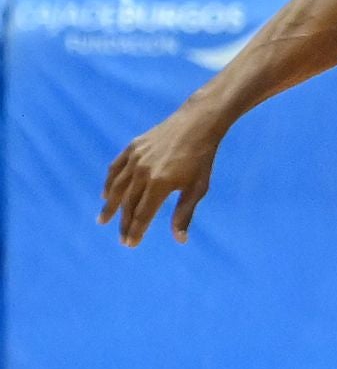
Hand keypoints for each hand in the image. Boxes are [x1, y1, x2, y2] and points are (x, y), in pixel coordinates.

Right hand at [99, 108, 223, 245]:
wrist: (197, 124)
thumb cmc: (202, 159)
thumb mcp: (198, 188)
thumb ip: (184, 213)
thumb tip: (179, 239)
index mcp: (159, 184)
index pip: (142, 214)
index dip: (136, 231)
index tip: (130, 244)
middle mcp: (142, 172)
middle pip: (128, 203)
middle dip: (124, 223)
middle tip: (122, 238)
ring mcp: (135, 158)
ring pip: (117, 187)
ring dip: (110, 205)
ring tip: (103, 219)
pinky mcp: (132, 147)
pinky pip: (116, 169)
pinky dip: (109, 183)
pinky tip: (105, 194)